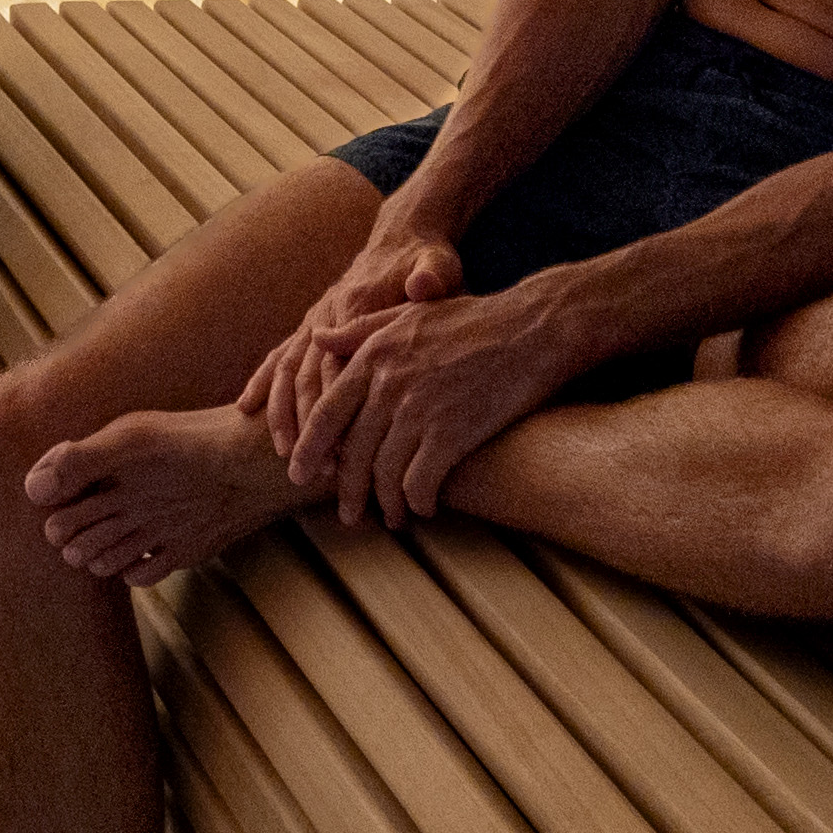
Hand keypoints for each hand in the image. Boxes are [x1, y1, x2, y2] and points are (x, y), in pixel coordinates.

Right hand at [236, 218, 464, 457]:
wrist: (403, 236)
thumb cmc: (425, 259)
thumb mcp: (437, 263)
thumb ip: (430, 274)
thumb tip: (422, 283)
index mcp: (355, 304)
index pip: (338, 364)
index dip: (337, 407)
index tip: (342, 449)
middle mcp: (326, 313)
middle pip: (308, 374)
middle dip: (306, 423)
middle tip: (310, 466)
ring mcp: (314, 319)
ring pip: (287, 369)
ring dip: (282, 411)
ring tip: (282, 451)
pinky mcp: (311, 324)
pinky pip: (279, 354)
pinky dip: (262, 382)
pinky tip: (246, 409)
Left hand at [251, 263, 578, 529]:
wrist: (533, 329)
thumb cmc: (472, 320)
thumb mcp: (408, 314)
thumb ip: (359, 330)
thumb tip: (317, 338)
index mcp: (372, 356)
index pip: (324, 415)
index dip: (308, 451)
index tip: (298, 476)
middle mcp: (388, 385)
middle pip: (352, 454)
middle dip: (348, 492)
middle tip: (348, 516)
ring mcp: (419, 410)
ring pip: (385, 474)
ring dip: (386, 505)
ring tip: (393, 519)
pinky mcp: (452, 433)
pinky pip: (420, 483)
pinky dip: (419, 501)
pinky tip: (425, 507)